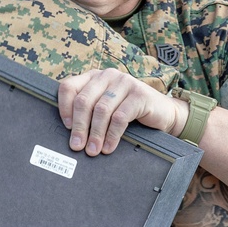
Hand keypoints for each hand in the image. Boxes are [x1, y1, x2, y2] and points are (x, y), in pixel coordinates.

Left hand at [58, 69, 179, 155]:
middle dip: (79, 126)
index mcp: (93, 77)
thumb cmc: (130, 113)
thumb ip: (89, 113)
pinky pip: (119, 117)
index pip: (69, 87)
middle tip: (77, 146)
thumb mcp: (105, 109)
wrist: (163, 113)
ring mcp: (124, 82)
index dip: (64, 108)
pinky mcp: (139, 94)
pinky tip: (109, 147)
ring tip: (93, 150)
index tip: (66, 127)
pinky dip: (112, 135)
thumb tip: (72, 136)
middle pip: (84, 100)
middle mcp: (107, 76)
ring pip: (101, 110)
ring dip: (95, 134)